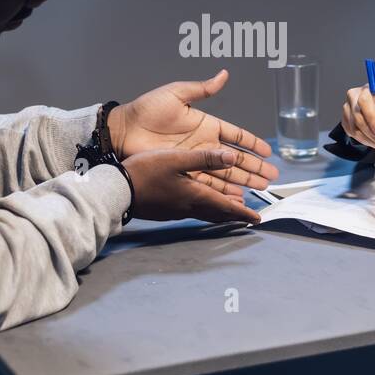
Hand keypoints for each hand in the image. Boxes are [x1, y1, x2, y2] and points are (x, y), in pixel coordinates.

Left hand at [108, 69, 279, 193]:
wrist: (124, 129)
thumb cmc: (147, 109)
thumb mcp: (177, 93)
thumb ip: (203, 88)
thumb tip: (224, 74)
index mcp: (207, 124)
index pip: (236, 135)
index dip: (252, 143)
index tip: (267, 150)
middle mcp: (204, 144)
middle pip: (236, 158)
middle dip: (255, 167)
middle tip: (272, 176)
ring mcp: (195, 160)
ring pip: (226, 173)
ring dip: (244, 181)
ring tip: (261, 188)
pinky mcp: (184, 172)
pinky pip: (208, 184)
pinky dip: (223, 191)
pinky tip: (236, 196)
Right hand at [124, 148, 262, 223]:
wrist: (118, 191)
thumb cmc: (145, 173)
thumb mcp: (177, 159)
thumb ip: (205, 158)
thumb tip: (232, 156)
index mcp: (196, 195)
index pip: (226, 207)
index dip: (243, 213)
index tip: (257, 219)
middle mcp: (189, 207)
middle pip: (218, 213)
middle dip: (235, 215)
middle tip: (248, 217)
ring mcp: (177, 210)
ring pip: (206, 213)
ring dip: (221, 213)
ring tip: (230, 211)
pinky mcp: (167, 210)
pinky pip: (193, 212)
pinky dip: (205, 210)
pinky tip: (201, 204)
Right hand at [341, 83, 374, 150]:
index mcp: (366, 90)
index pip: (365, 102)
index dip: (372, 119)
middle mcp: (353, 98)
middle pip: (358, 118)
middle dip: (372, 134)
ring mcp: (347, 110)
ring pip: (355, 129)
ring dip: (370, 140)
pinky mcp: (345, 121)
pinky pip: (353, 134)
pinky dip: (365, 141)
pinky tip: (374, 140)